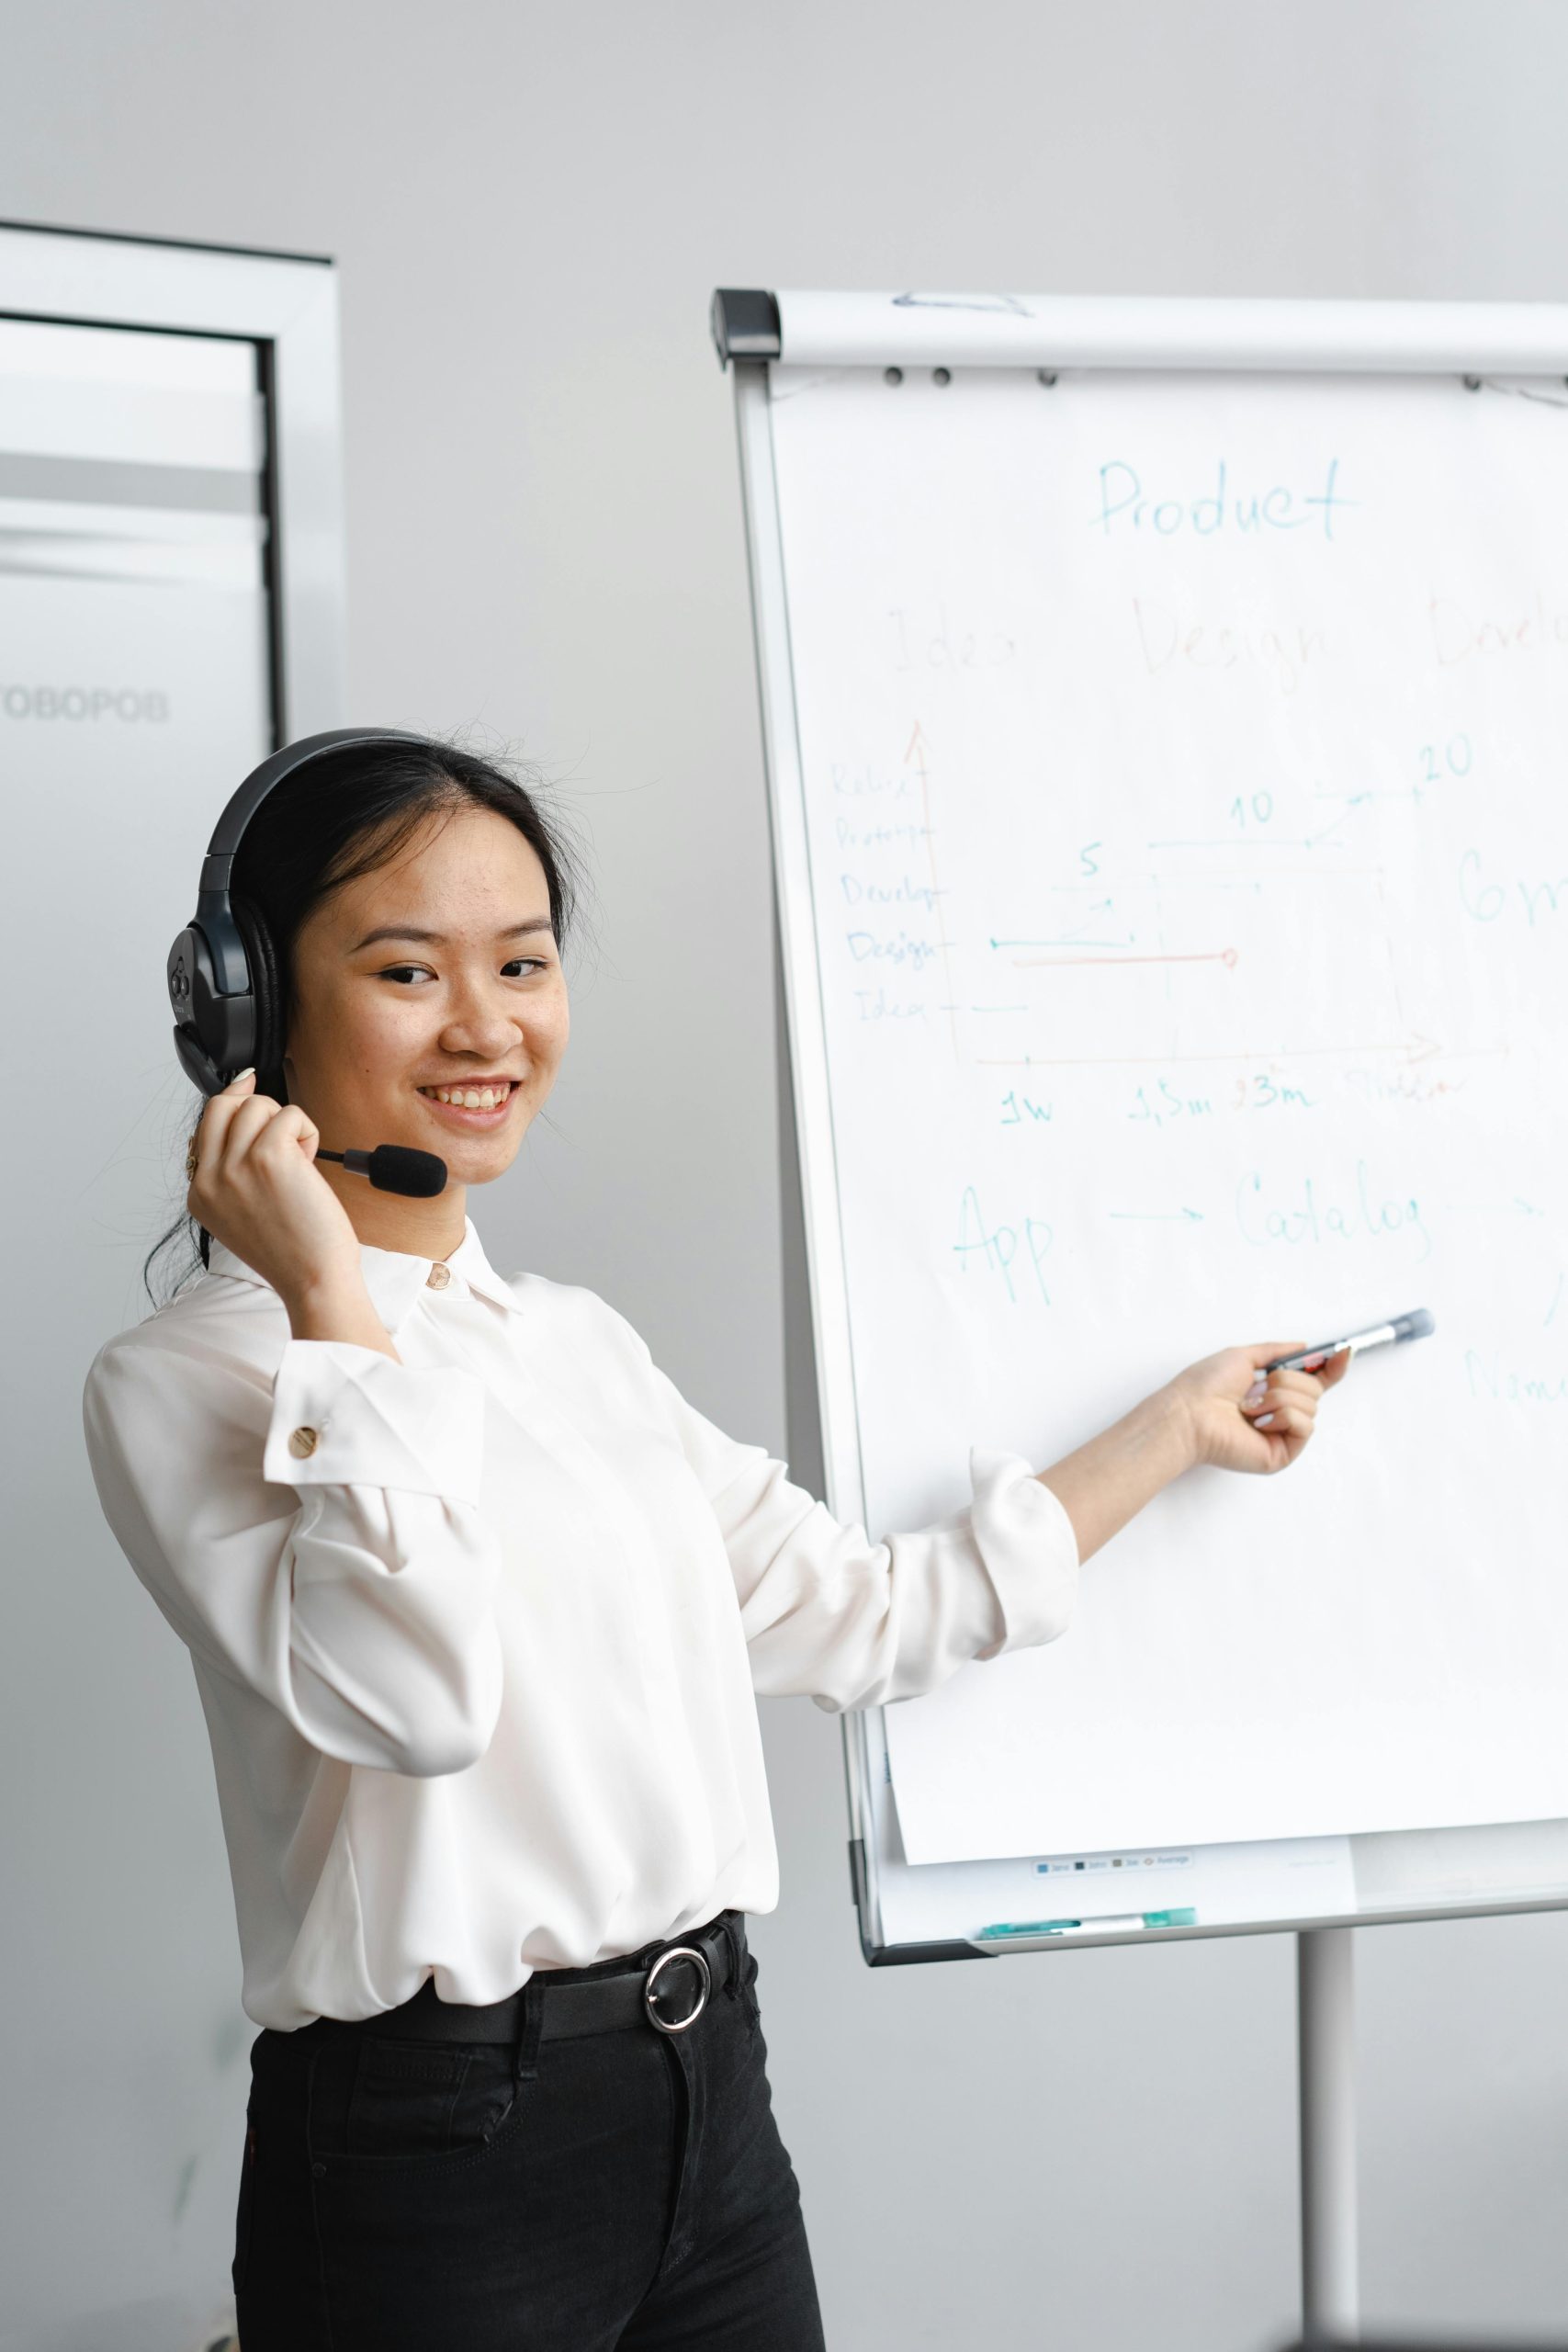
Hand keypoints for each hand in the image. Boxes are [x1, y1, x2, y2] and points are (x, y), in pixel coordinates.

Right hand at [186, 1069, 363, 1311]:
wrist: (312, 1280)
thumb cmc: (292, 1251)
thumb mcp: (241, 1216)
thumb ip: (232, 1175)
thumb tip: (243, 1122)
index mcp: (200, 1194)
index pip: (204, 1127)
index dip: (231, 1103)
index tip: (248, 1085)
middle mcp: (210, 1179)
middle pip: (220, 1105)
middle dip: (256, 1107)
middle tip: (283, 1130)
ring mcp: (235, 1166)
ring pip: (256, 1106)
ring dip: (287, 1124)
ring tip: (300, 1159)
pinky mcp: (269, 1157)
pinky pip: (289, 1115)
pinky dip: (307, 1130)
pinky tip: (310, 1161)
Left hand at [1165, 1340, 1351, 1475]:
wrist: (1189, 1414)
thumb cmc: (1205, 1387)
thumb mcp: (1242, 1357)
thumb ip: (1274, 1351)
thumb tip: (1303, 1347)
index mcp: (1272, 1392)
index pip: (1312, 1381)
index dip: (1330, 1368)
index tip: (1344, 1352)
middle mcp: (1281, 1414)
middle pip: (1315, 1389)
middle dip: (1288, 1381)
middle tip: (1256, 1388)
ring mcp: (1283, 1434)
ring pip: (1311, 1404)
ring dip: (1278, 1397)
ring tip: (1249, 1407)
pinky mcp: (1283, 1453)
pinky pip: (1305, 1425)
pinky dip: (1281, 1416)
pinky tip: (1257, 1422)